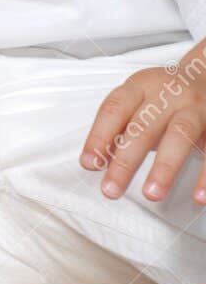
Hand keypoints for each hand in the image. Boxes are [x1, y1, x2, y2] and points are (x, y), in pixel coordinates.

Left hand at [81, 47, 205, 205]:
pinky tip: (199, 196)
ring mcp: (197, 107)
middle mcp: (169, 95)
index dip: (99, 137)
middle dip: (125, 162)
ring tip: (152, 194)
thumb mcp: (137, 99)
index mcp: (140, 87)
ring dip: (165, 167)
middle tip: (111, 190)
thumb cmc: (164, 94)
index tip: (89, 164)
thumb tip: (93, 160)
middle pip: (143, 127)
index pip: (114, 110)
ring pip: (180, 135)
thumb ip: (117, 126)